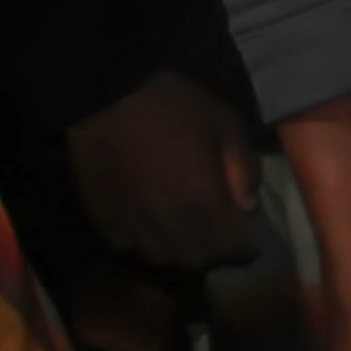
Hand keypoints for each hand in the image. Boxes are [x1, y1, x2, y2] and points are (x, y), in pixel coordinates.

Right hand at [66, 69, 260, 268]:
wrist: (108, 90)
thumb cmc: (174, 104)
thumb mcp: (226, 124)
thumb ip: (244, 168)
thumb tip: (248, 207)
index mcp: (202, 203)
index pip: (230, 248)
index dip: (242, 244)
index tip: (243, 231)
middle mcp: (167, 225)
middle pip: (196, 260)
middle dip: (211, 248)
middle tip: (213, 227)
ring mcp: (131, 225)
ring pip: (161, 257)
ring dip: (175, 247)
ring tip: (179, 225)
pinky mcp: (102, 217)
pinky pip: (126, 246)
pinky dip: (140, 239)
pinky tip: (145, 219)